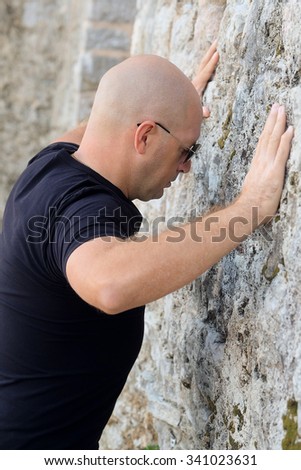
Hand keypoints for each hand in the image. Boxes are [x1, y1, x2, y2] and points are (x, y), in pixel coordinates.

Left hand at [192, 40, 218, 116]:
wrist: (175, 112)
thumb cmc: (187, 113)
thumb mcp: (196, 113)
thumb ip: (202, 112)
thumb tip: (207, 113)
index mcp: (197, 87)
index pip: (206, 73)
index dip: (212, 64)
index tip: (218, 53)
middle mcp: (195, 81)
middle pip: (203, 63)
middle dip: (211, 52)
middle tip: (218, 40)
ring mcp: (194, 81)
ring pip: (202, 64)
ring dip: (209, 54)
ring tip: (216, 44)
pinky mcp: (194, 82)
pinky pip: (202, 69)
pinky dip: (207, 61)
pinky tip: (211, 57)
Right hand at [239, 103, 293, 224]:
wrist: (248, 210)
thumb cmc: (252, 203)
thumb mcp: (255, 186)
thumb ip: (259, 178)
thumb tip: (261, 177)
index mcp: (257, 164)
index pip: (263, 142)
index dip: (268, 128)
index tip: (271, 116)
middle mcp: (261, 162)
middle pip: (267, 136)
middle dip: (273, 119)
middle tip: (277, 105)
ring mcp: (268, 166)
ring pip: (273, 140)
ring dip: (279, 123)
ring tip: (282, 110)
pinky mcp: (275, 172)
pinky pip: (281, 153)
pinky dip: (285, 140)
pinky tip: (290, 129)